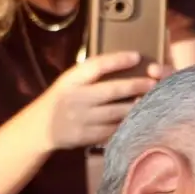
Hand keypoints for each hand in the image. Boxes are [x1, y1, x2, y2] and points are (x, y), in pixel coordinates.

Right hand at [28, 52, 165, 151]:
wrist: (40, 128)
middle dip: (136, 86)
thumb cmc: (61, 99)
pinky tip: (139, 119)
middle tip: (154, 83)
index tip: (137, 56)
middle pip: (112, 91)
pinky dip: (127, 124)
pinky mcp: (89, 136)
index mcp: (71, 80)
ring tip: (152, 100)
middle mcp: (77, 99)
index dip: (117, 60)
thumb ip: (89, 75)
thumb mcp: (69, 82)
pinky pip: (114, 129)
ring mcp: (83, 119)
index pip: (96, 66)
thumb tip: (122, 64)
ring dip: (136, 107)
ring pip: (117, 113)